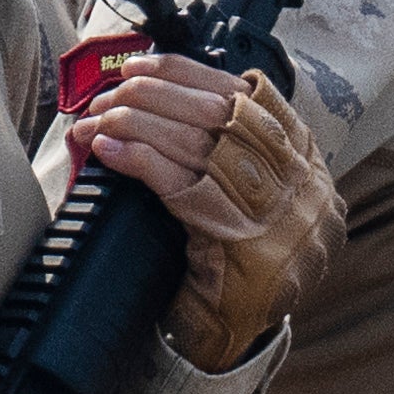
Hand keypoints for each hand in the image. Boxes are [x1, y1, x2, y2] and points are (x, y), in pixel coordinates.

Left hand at [68, 54, 338, 371]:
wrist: (250, 326)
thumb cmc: (249, 253)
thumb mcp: (261, 187)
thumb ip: (232, 143)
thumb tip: (162, 96)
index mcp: (297, 149)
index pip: (238, 90)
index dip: (182, 72)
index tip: (139, 66)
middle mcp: (290, 171)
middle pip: (211, 110)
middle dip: (150, 95)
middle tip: (107, 98)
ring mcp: (268, 206)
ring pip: (193, 140)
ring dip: (134, 123)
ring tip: (96, 122)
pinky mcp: (236, 239)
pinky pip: (179, 183)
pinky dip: (138, 158)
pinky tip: (108, 150)